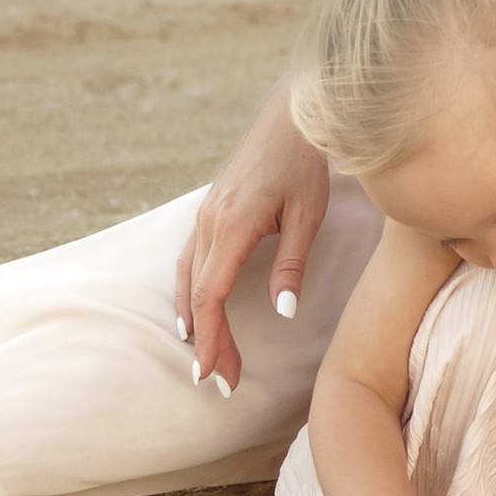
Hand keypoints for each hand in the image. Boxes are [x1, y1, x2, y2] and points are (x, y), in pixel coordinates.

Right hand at [172, 81, 330, 393]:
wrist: (289, 115)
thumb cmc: (304, 163)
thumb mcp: (308, 214)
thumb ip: (292, 264)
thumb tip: (283, 312)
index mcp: (232, 226)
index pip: (211, 297)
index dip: (211, 339)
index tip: (216, 374)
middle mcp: (209, 223)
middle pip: (196, 297)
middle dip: (205, 342)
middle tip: (219, 380)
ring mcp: (204, 216)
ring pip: (186, 279)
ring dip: (193, 320)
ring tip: (203, 356)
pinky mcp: (208, 211)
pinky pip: (189, 260)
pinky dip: (188, 292)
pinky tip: (194, 311)